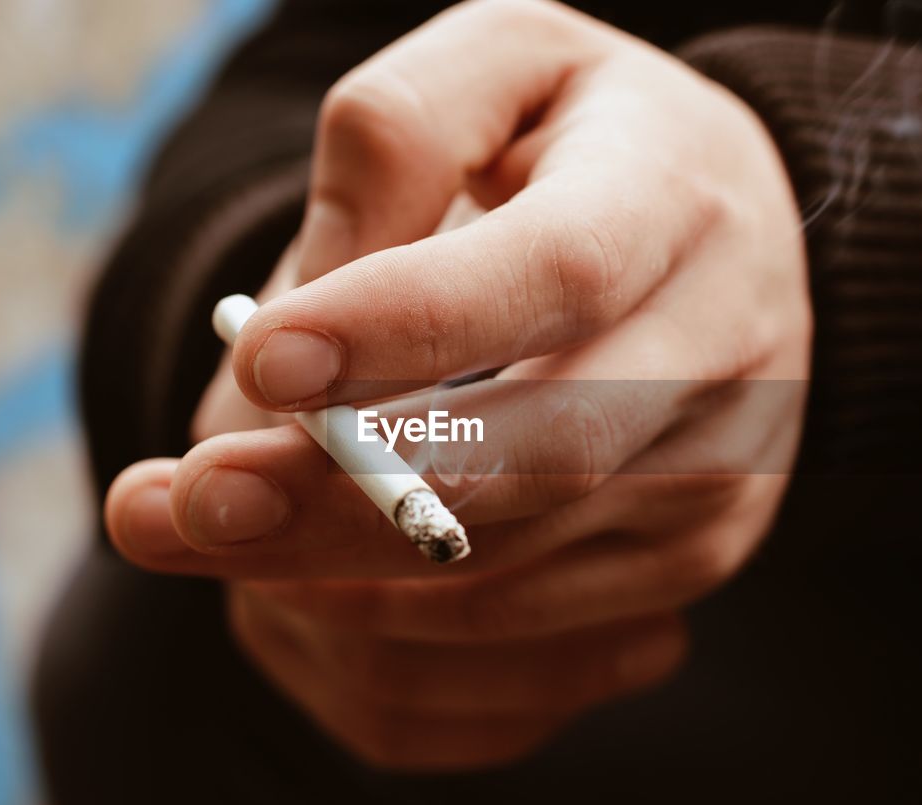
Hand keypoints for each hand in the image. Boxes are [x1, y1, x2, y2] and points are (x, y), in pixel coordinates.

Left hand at [104, 0, 809, 770]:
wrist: (733, 228)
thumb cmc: (589, 137)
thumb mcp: (500, 66)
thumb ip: (395, 143)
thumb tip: (303, 324)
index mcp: (673, 197)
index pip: (557, 271)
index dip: (409, 326)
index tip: (262, 364)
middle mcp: (725, 345)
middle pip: (539, 453)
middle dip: (347, 497)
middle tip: (187, 503)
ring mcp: (722, 468)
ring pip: (522, 561)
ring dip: (346, 570)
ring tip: (211, 533)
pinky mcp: (698, 549)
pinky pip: (535, 622)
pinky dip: (406, 615)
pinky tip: (312, 573)